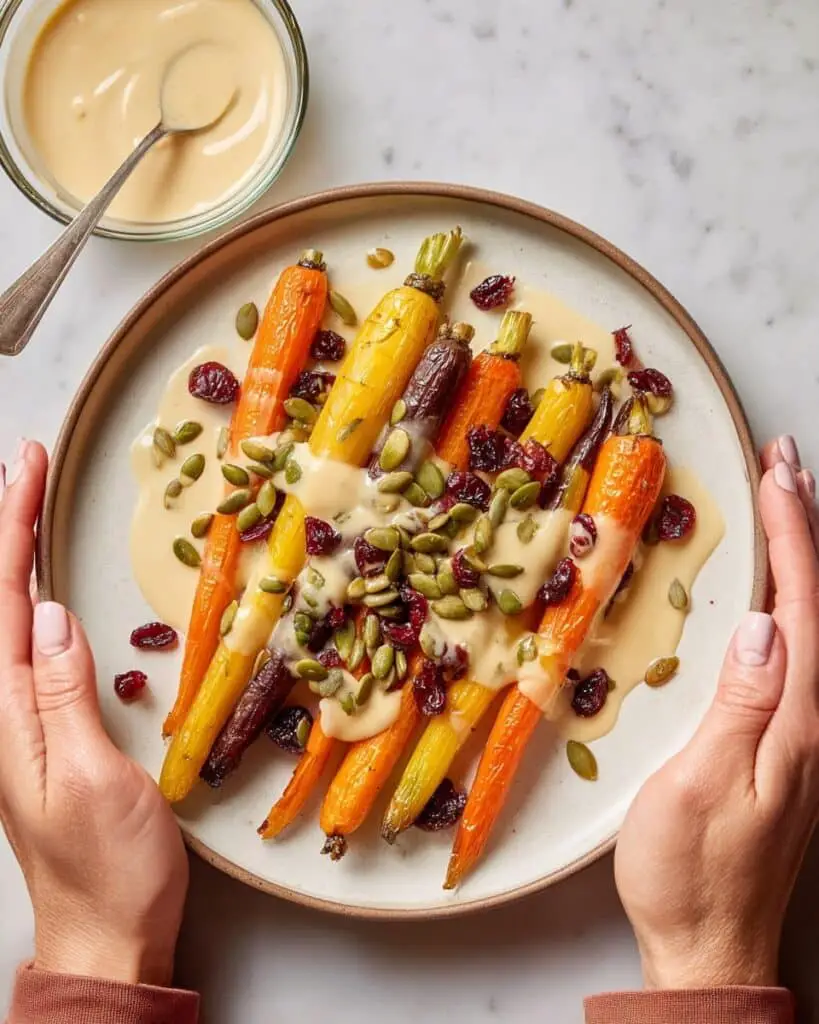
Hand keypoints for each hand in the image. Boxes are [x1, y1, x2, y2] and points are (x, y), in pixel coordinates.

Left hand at [0, 440, 188, 985]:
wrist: (106, 931)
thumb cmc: (107, 867)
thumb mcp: (89, 780)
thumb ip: (63, 697)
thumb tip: (51, 617)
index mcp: (5, 716)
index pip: (3, 603)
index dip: (12, 530)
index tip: (26, 471)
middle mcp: (2, 711)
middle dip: (6, 527)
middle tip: (23, 465)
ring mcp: (19, 721)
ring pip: (8, 619)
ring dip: (11, 554)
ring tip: (21, 504)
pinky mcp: (44, 730)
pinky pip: (28, 645)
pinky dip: (28, 598)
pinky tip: (36, 588)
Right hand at [615, 435, 818, 989]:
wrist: (709, 949)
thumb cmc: (691, 875)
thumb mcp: (702, 788)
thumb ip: (740, 706)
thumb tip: (764, 628)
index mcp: (798, 723)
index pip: (804, 608)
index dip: (793, 535)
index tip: (779, 477)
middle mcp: (811, 722)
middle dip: (805, 527)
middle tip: (789, 467)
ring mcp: (800, 734)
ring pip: (810, 625)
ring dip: (801, 558)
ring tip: (786, 505)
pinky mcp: (780, 745)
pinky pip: (793, 652)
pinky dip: (788, 603)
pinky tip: (773, 594)